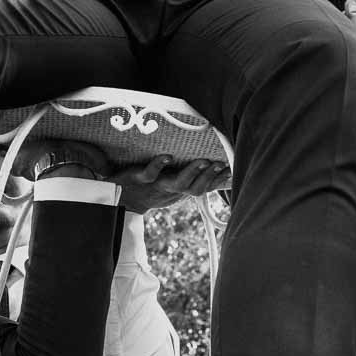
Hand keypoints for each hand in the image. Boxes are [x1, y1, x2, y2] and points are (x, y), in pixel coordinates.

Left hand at [112, 154, 229, 213]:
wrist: (121, 199)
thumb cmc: (152, 189)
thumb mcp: (174, 184)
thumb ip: (193, 177)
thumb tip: (215, 167)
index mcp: (181, 190)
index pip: (204, 188)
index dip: (219, 182)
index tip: (234, 170)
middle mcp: (172, 189)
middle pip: (195, 188)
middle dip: (210, 177)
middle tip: (222, 165)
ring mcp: (156, 184)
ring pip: (178, 183)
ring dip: (192, 173)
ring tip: (204, 161)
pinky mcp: (140, 178)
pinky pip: (150, 173)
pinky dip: (158, 165)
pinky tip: (167, 156)